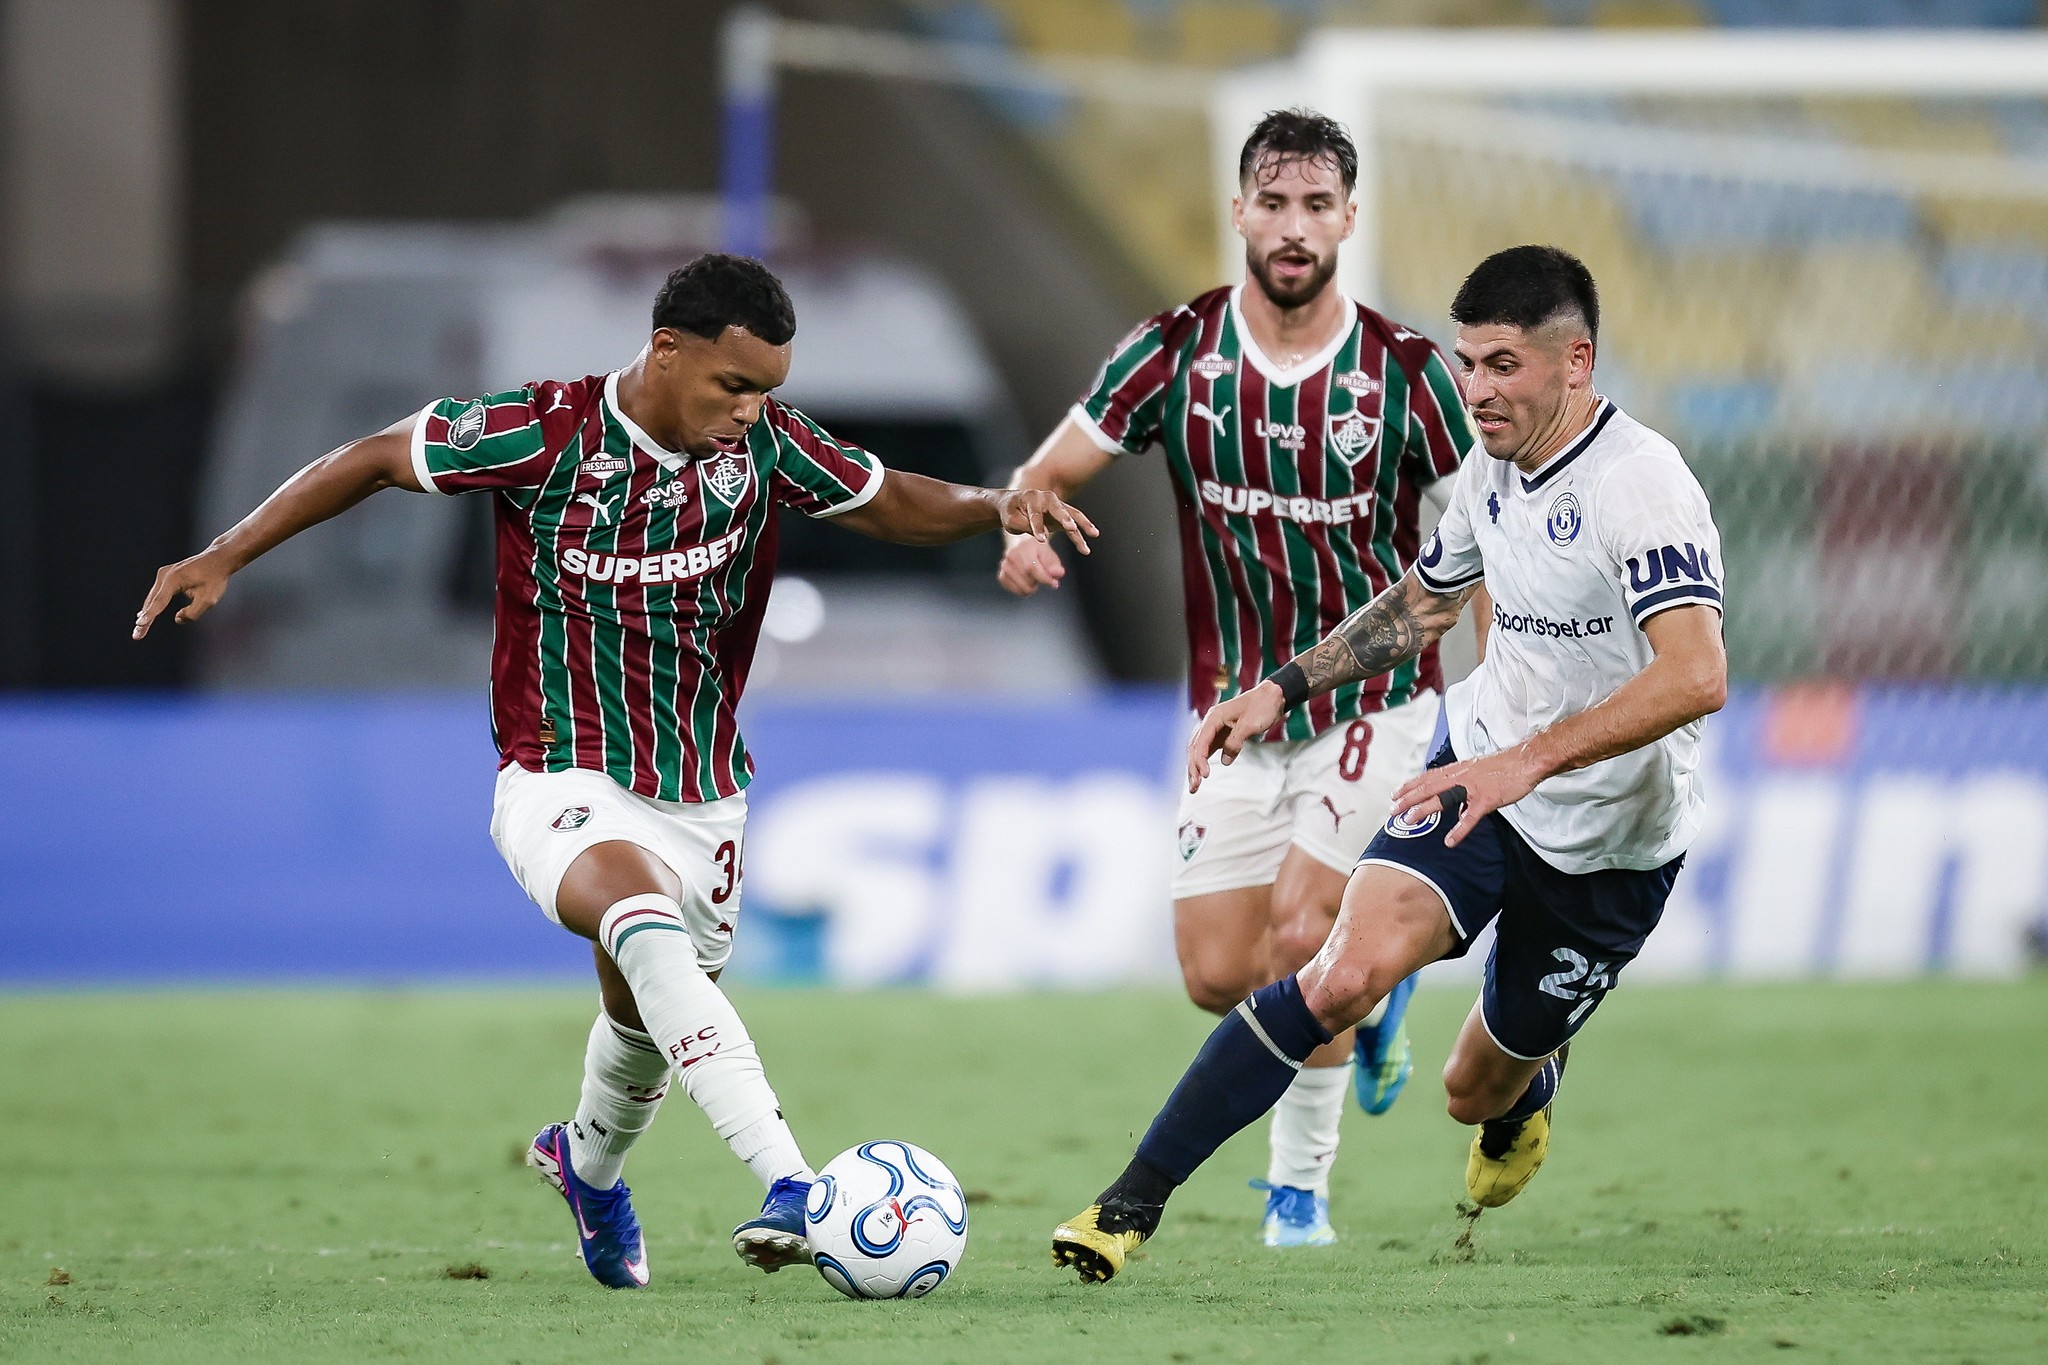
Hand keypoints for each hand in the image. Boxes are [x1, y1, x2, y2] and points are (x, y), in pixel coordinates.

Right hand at [133, 549, 235, 639]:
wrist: (218, 559)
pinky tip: (144, 615)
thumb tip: (177, 619)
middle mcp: (165, 575)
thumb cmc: (215, 579)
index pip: (159, 601)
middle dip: (145, 619)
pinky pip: (157, 593)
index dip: (150, 615)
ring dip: (147, 613)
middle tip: (137, 636)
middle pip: (152, 601)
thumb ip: (193, 613)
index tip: (139, 624)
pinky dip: (153, 605)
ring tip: (139, 629)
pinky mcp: (166, 575)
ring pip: (153, 598)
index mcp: (174, 579)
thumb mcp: (209, 599)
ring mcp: (164, 574)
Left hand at [994, 489, 1096, 556]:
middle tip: (1070, 527)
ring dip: (1082, 524)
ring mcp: (1057, 505)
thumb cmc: (1010, 512)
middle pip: (1058, 508)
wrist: (1013, 505)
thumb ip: (1025, 525)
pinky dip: (1083, 529)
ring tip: (1093, 534)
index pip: (1036, 514)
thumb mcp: (1011, 519)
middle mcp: (1047, 498)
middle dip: (1064, 518)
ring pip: (1072, 514)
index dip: (1038, 527)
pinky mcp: (1062, 514)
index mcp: (1031, 497)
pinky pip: (1074, 522)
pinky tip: (1092, 537)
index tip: (1041, 540)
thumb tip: (1044, 536)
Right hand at [997, 534, 1065, 595]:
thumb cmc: (1038, 551)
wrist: (1022, 545)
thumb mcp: (1049, 554)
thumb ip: (1054, 565)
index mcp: (1025, 547)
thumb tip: (1058, 573)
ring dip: (1031, 587)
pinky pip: (1015, 590)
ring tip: (1033, 578)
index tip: (1053, 583)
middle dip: (1038, 582)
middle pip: (1027, 579)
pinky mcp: (1002, 576)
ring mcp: (1005, 566)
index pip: (1031, 567)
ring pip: (1022, 587)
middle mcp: (1011, 555)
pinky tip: (1026, 581)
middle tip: (1041, 576)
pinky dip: (1023, 590)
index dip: (1044, 578)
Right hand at [1186, 681, 1285, 791]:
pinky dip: (1204, 761)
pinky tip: (1203, 773)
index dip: (1200, 760)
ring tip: (1195, 785)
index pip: (1200, 742)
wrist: (1272, 697)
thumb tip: (1225, 761)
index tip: (1205, 775)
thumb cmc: (1262, 706)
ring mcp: (1215, 728)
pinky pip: (1209, 749)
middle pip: (1195, 747)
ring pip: (1199, 750)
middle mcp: (1211, 722)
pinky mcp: (1223, 734)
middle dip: (1193, 767)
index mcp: (1214, 717)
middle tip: (1194, 787)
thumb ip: (1235, 742)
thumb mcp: (1249, 725)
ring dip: (1196, 767)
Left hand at [1389, 746, 1546, 847]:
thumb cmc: (1504, 767)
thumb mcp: (1477, 771)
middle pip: (1428, 787)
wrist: (1525, 761)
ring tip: (1408, 820)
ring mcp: (1472, 788)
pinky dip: (1459, 830)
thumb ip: (1464, 785)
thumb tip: (1456, 805)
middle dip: (1408, 799)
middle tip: (1392, 810)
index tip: (1395, 793)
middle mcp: (1460, 777)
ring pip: (1442, 799)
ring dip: (1423, 810)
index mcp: (1458, 769)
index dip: (1410, 786)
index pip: (1427, 777)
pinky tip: (1450, 841)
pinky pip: (1470, 817)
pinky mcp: (1486, 799)